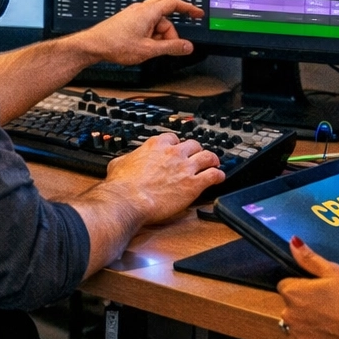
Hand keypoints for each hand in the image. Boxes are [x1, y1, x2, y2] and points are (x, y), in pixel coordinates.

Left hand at [77, 0, 202, 64]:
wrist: (93, 45)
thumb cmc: (115, 44)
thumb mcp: (148, 50)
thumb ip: (170, 48)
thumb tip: (187, 46)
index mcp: (148, 12)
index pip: (174, 3)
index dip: (188, 8)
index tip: (197, 14)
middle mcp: (141, 9)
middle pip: (165, 11)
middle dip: (172, 26)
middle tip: (175, 40)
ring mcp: (133, 14)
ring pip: (155, 20)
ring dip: (159, 34)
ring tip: (152, 50)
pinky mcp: (127, 20)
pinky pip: (145, 24)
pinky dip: (150, 34)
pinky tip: (143, 47)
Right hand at [103, 132, 222, 224]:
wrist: (128, 200)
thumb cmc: (122, 186)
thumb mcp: (118, 163)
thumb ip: (127, 158)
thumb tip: (123, 160)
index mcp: (156, 146)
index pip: (172, 138)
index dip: (176, 145)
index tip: (177, 150)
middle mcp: (173, 153)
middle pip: (193, 144)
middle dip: (196, 150)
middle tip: (196, 156)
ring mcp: (185, 167)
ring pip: (207, 156)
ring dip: (212, 159)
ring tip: (214, 163)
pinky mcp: (194, 184)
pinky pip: (213, 175)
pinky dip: (218, 175)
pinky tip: (219, 178)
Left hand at [277, 237, 338, 338]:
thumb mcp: (333, 271)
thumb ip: (309, 258)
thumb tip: (293, 243)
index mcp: (292, 292)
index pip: (286, 285)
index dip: (302, 285)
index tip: (317, 288)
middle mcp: (289, 314)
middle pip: (290, 304)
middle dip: (303, 302)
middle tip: (327, 302)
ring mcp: (298, 333)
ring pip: (296, 322)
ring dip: (305, 319)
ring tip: (330, 316)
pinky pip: (304, 338)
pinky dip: (313, 334)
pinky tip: (330, 329)